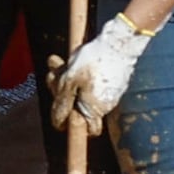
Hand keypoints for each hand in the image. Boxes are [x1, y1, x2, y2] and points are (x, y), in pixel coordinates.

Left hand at [52, 14, 151, 132]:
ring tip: (59, 63)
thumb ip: (62, 103)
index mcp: (94, 110)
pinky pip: (92, 82)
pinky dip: (80, 74)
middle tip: (54, 74)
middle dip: (62, 91)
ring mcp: (111, 93)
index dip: (71, 123)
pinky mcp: (114, 81)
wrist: (119, 42)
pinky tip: (72, 60)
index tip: (60, 109)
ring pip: (83, 91)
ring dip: (68, 79)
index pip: (88, 131)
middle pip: (79, 107)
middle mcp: (105, 106)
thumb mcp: (69, 81)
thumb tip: (58, 122)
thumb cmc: (93, 62)